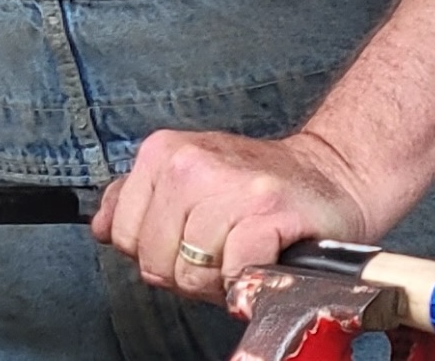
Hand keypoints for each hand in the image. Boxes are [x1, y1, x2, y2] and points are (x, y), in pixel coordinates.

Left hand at [92, 129, 373, 303]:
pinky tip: (262, 261)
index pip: (122, 236)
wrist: (331, 175)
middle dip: (187, 274)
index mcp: (160, 153)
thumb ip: (138, 201)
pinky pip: (234, 273)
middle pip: (154, 260)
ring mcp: (230, 185)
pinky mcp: (269, 213)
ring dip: (220, 281)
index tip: (186, 246)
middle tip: (220, 255)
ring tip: (243, 255)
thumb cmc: (257, 186)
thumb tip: (103, 227)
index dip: (155, 256)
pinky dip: (247, 282)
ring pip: (192, 272)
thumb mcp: (185, 178)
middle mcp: (189, 163)